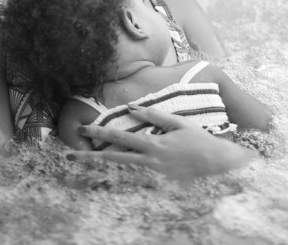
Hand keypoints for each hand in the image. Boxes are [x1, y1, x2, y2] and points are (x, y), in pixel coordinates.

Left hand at [67, 105, 256, 183]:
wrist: (218, 164)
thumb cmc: (199, 139)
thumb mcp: (178, 123)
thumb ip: (155, 116)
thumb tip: (133, 109)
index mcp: (153, 145)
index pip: (120, 139)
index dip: (99, 134)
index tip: (82, 130)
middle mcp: (150, 161)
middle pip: (114, 158)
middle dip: (91, 155)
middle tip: (69, 154)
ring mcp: (153, 173)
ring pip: (122, 167)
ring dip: (102, 162)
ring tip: (83, 159)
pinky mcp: (158, 179)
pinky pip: (135, 172)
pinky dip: (120, 168)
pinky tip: (109, 166)